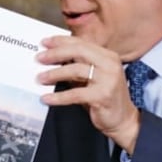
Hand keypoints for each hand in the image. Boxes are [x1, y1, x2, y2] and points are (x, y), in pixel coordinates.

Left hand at [36, 35, 141, 153]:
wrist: (122, 120)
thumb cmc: (103, 96)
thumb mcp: (92, 77)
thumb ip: (77, 65)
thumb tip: (52, 57)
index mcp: (107, 56)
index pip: (81, 43)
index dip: (61, 41)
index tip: (44, 42)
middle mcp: (110, 64)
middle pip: (78, 51)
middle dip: (55, 53)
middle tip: (39, 58)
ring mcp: (108, 80)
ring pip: (76, 70)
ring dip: (54, 74)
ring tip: (40, 78)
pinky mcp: (102, 96)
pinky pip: (75, 94)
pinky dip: (58, 97)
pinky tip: (47, 99)